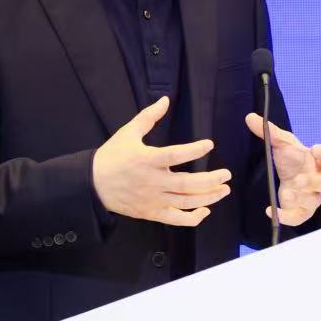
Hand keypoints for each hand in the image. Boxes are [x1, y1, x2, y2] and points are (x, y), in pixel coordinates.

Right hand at [92, 96, 229, 226]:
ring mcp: (152, 199)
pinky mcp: (151, 212)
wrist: (93, 184)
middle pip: (186, 184)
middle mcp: (152, 181)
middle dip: (211, 180)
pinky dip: (192, 218)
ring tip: (223, 190)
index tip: (209, 144)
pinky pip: (175, 219)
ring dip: (208, 198)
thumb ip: (148, 117)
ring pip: (185, 202)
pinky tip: (205, 210)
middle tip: (227, 174)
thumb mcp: (127, 133)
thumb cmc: (112, 156)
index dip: (194, 150)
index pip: (175, 155)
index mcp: (146, 160)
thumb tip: (165, 100)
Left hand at [245, 113, 320, 226]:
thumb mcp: (281, 144)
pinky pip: (299, 217)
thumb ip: (269, 132)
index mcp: (318, 161)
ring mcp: (312, 197)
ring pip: (313, 201)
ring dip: (301, 199)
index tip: (314, 148)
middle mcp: (319, 180)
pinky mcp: (302, 211)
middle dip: (312, 182)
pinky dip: (287, 217)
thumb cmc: (291, 158)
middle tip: (298, 180)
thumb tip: (249, 117)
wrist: (289, 176)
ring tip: (287, 194)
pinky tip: (271, 211)